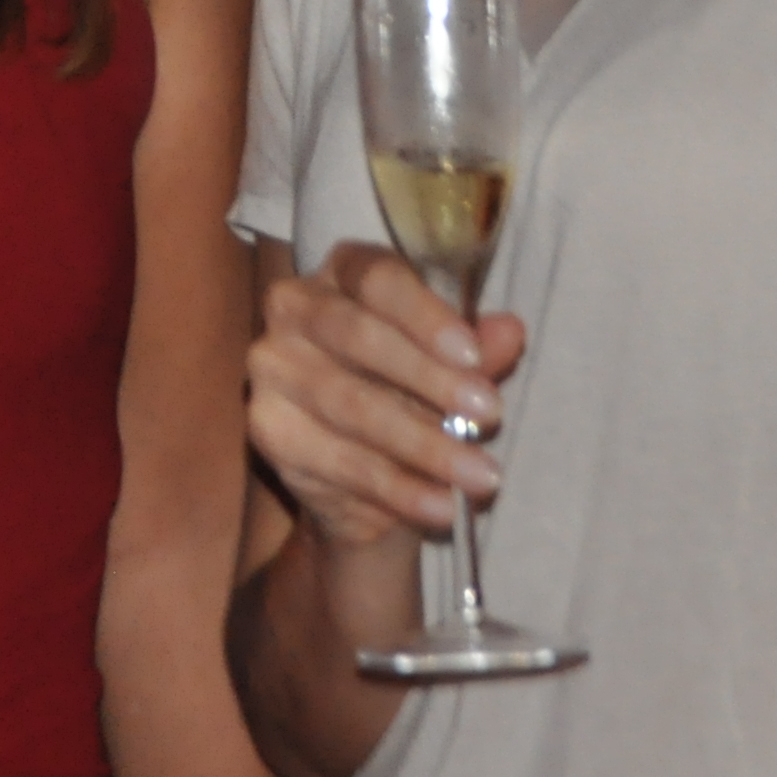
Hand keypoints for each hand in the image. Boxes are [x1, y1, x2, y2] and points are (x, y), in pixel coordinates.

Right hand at [246, 241, 523, 550]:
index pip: (378, 278)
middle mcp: (294, 307)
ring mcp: (273, 368)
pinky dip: (397, 489)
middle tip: (489, 415)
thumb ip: (479, 350)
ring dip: (424, 445)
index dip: (425, 315)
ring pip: (350, 405)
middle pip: (356, 335)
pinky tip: (440, 504)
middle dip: (429, 379)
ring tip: (479, 475)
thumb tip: (509, 333)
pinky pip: (337, 462)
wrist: (364, 469)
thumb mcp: (455, 367)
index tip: (474, 356)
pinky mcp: (267, 429)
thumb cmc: (411, 389)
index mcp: (344, 272)